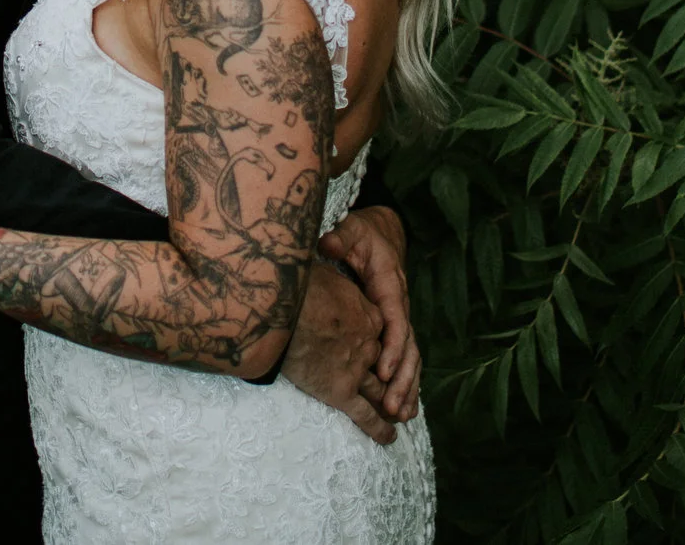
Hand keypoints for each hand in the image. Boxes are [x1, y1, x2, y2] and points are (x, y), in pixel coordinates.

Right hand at [281, 263, 394, 444]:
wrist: (284, 306)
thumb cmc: (296, 282)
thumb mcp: (319, 266)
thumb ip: (327, 263)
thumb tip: (322, 246)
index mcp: (366, 312)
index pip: (377, 328)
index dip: (377, 339)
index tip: (371, 344)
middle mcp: (369, 341)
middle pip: (384, 362)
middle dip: (392, 378)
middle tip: (398, 390)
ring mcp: (357, 368)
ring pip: (380, 391)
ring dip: (392, 404)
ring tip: (401, 415)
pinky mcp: (341, 390)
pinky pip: (365, 414)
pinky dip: (378, 428)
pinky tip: (389, 438)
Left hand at [321, 206, 420, 421]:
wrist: (382, 233)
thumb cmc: (364, 234)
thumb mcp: (352, 229)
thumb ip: (342, 237)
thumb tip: (328, 242)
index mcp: (391, 287)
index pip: (396, 321)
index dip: (391, 348)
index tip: (381, 372)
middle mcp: (400, 307)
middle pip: (408, 347)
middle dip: (402, 379)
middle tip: (392, 407)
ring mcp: (400, 319)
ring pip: (411, 357)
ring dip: (408, 387)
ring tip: (401, 415)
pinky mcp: (394, 327)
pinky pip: (404, 358)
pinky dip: (406, 382)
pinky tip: (402, 406)